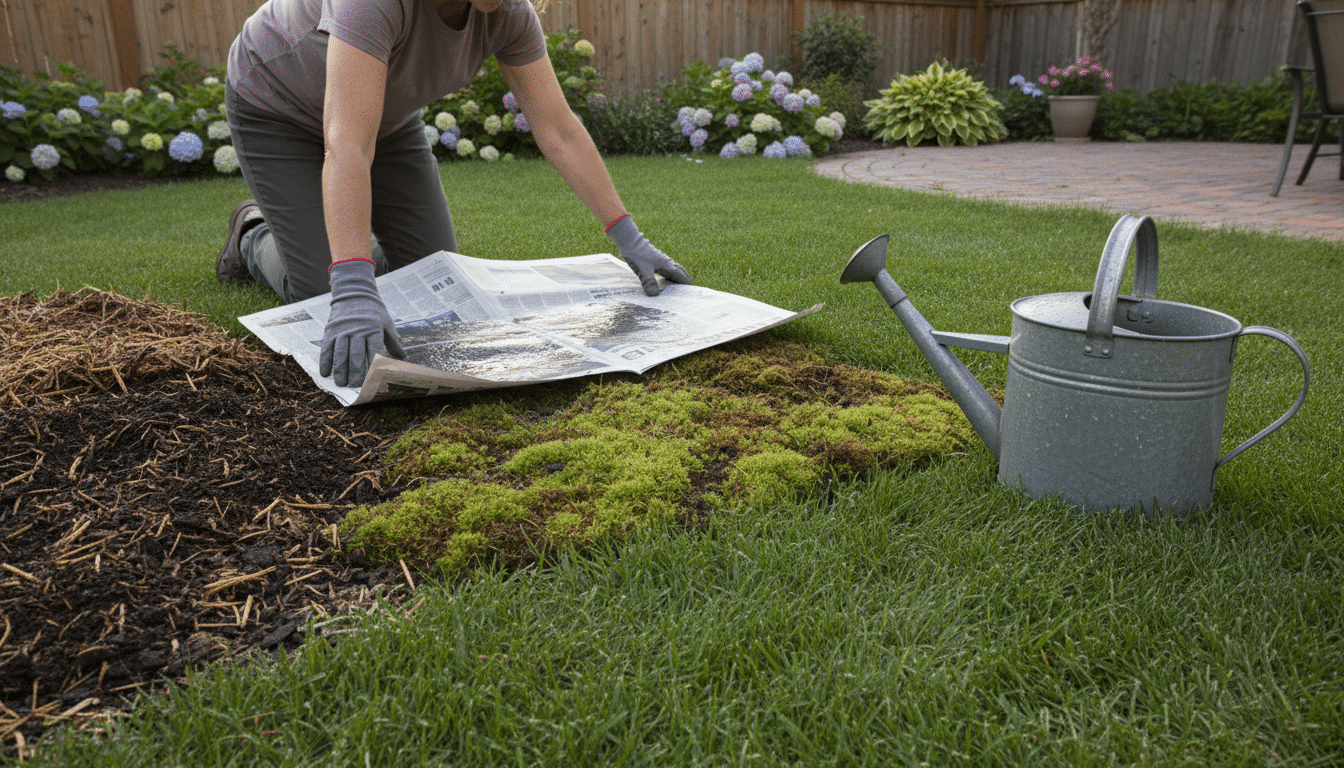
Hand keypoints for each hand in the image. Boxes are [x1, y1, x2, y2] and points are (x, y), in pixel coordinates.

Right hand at [319, 258, 405, 387]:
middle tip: (356, 387)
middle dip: (356, 374)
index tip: (373, 381)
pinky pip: (326, 348)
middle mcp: (357, 330)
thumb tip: (404, 357)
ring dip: (340, 371)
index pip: (373, 351)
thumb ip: (393, 341)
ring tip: (341, 384)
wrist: (354, 294)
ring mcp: (341, 331)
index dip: (373, 367)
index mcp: (373, 329)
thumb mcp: (387, 323)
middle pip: (356, 356)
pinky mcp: (330, 331)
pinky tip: (326, 373)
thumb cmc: (374, 312)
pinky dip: (325, 362)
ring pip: (340, 354)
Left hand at [605, 215, 692, 295]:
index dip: (687, 283)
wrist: (629, 241)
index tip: (693, 289)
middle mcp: (666, 261)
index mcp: (666, 265)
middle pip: (680, 270)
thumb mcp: (643, 271)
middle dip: (686, 279)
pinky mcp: (655, 258)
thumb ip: (649, 283)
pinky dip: (671, 273)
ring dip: (679, 275)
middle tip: (690, 287)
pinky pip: (667, 267)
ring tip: (681, 283)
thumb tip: (655, 295)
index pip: (680, 275)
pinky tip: (666, 276)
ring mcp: (661, 259)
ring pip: (674, 268)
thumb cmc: (637, 255)